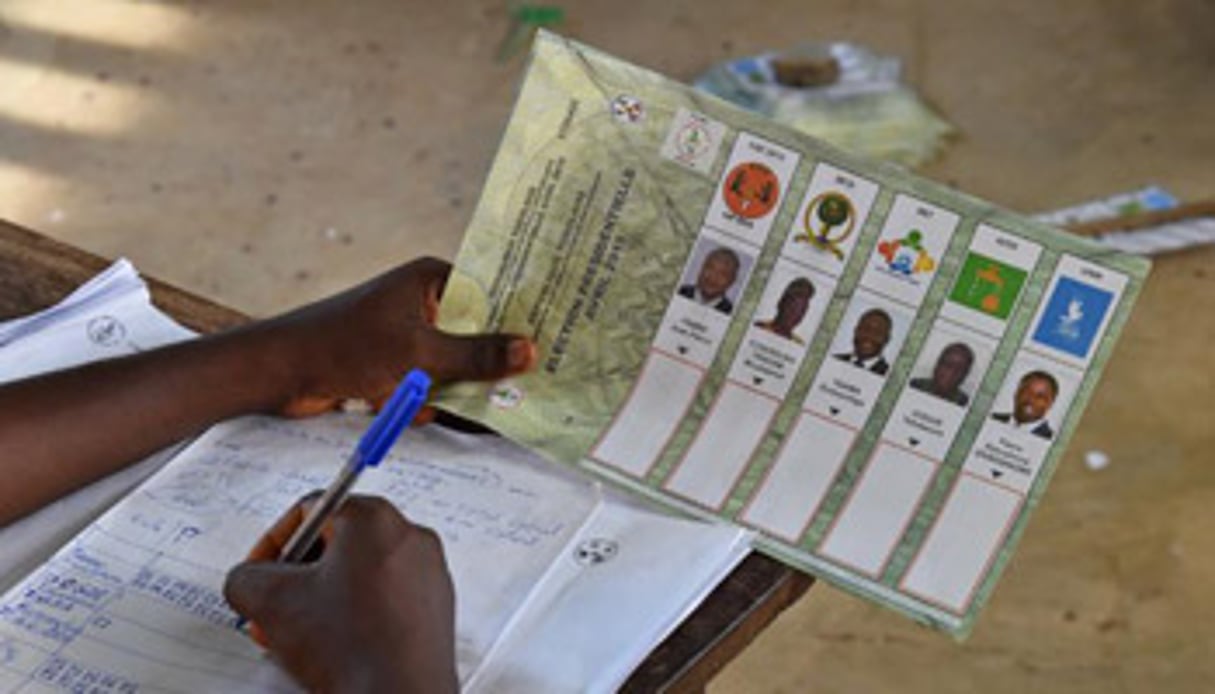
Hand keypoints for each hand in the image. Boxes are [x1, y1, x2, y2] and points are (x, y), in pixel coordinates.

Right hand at [223, 495, 457, 692]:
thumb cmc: (350, 647)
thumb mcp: (270, 602)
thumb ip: (245, 577)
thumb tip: (248, 580)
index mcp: (375, 519)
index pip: (310, 510)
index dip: (272, 543)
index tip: (260, 573)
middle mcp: (410, 537)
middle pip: (336, 544)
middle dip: (296, 579)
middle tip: (274, 609)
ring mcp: (429, 573)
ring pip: (359, 575)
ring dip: (320, 601)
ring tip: (299, 636)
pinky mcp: (437, 608)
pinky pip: (384, 600)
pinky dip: (354, 616)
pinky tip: (333, 649)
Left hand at [258, 256, 535, 416]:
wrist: (278, 373)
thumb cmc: (344, 347)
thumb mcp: (419, 354)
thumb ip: (476, 356)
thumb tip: (529, 351)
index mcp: (430, 280)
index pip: (491, 293)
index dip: (521, 317)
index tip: (556, 337)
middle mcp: (422, 302)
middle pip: (477, 333)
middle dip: (494, 361)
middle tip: (531, 383)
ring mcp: (408, 335)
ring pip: (455, 364)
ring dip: (457, 388)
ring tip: (469, 402)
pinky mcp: (393, 364)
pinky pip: (429, 383)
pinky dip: (428, 400)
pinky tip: (416, 411)